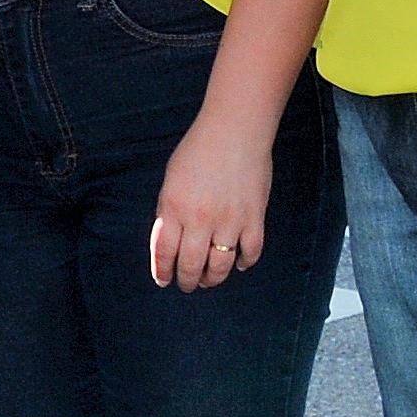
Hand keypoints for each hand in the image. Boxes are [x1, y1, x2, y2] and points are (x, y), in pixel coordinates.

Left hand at [145, 104, 273, 290]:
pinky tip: (239, 264)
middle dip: (187, 280)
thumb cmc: (198, 151)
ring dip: (213, 278)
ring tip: (209, 280)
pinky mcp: (254, 217)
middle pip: (192, 264)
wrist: (235, 132)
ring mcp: (229, 220)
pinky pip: (251, 251)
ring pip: (220, 265)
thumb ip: (168, 211)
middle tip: (187, 285)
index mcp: (174, 207)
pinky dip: (245, 262)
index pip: (164, 251)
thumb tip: (168, 242)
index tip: (164, 281)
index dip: (163, 271)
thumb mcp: (171, 180)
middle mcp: (200, 218)